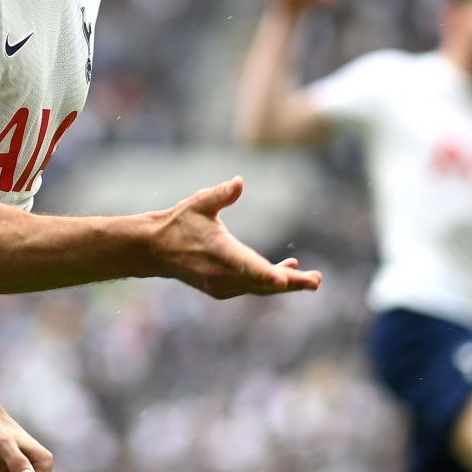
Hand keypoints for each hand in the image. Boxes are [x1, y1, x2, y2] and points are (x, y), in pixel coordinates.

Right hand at [150, 177, 322, 298]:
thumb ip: (220, 194)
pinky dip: (268, 282)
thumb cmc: (179, 223)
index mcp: (219, 252)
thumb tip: (239, 182)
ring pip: (259, 288)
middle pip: (261, 283)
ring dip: (284, 284)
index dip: (266, 274)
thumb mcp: (198, 203)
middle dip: (291, 283)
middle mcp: (221, 274)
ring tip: (310, 279)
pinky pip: (251, 288)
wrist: (155, 250)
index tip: (283, 280)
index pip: (246, 266)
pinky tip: (284, 274)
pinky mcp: (222, 289)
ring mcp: (221, 285)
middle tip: (315, 281)